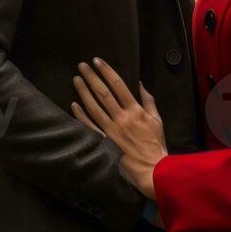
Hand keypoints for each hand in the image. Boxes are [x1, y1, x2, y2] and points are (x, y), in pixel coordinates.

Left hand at [71, 57, 166, 199]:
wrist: (152, 169)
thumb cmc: (155, 144)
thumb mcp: (157, 120)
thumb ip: (148, 101)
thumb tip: (140, 84)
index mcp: (135, 111)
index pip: (118, 85)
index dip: (106, 71)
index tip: (97, 61)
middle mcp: (121, 118)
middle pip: (103, 93)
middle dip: (91, 77)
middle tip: (82, 65)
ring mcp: (110, 130)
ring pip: (93, 107)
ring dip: (83, 92)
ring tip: (76, 79)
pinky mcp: (104, 142)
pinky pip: (89, 126)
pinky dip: (81, 115)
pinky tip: (73, 104)